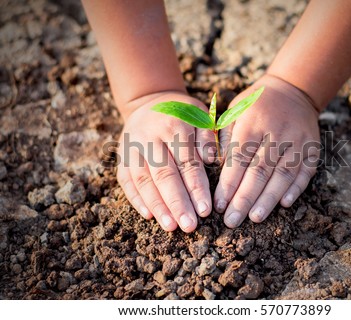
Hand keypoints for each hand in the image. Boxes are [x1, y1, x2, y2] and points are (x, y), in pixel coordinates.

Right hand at [116, 91, 215, 232]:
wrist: (149, 101)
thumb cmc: (184, 114)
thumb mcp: (201, 116)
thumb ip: (208, 138)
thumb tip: (213, 160)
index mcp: (174, 126)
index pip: (187, 162)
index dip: (196, 188)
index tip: (205, 210)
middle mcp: (150, 137)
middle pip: (164, 174)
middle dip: (177, 203)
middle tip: (189, 226)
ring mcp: (131, 147)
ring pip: (143, 180)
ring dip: (157, 206)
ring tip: (170, 227)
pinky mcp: (121, 156)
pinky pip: (125, 180)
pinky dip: (136, 199)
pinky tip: (149, 216)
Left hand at [214, 75, 319, 227]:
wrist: (292, 90)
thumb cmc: (255, 105)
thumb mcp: (234, 111)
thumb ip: (224, 137)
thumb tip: (216, 166)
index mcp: (253, 123)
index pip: (239, 159)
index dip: (229, 184)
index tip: (218, 205)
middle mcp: (277, 133)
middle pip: (260, 170)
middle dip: (244, 198)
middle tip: (232, 221)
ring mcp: (298, 141)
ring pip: (283, 174)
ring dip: (269, 199)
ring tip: (255, 218)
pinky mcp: (313, 148)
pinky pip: (305, 171)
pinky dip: (296, 189)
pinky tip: (284, 205)